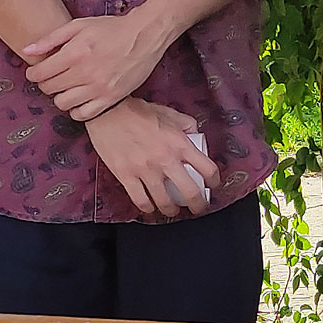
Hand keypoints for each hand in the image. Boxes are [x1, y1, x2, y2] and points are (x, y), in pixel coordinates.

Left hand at [22, 13, 162, 121]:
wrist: (144, 36)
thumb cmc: (112, 28)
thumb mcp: (79, 26)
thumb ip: (51, 39)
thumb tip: (27, 50)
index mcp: (75, 53)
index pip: (40, 74)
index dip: (33, 74)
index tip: (36, 72)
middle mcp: (85, 73)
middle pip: (49, 89)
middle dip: (46, 83)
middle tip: (53, 77)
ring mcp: (99, 88)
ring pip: (63, 104)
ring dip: (60, 96)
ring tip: (67, 87)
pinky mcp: (111, 98)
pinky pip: (84, 115)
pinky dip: (77, 110)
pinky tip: (80, 98)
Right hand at [85, 99, 220, 216]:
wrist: (107, 111)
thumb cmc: (137, 111)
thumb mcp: (169, 113)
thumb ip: (186, 124)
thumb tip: (195, 135)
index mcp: (179, 143)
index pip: (207, 168)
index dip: (214, 180)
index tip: (212, 185)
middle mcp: (165, 159)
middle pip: (190, 192)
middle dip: (198, 205)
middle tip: (198, 208)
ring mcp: (145, 169)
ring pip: (164, 201)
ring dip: (171, 210)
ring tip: (173, 211)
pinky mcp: (126, 175)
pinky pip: (140, 200)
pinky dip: (147, 208)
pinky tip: (150, 208)